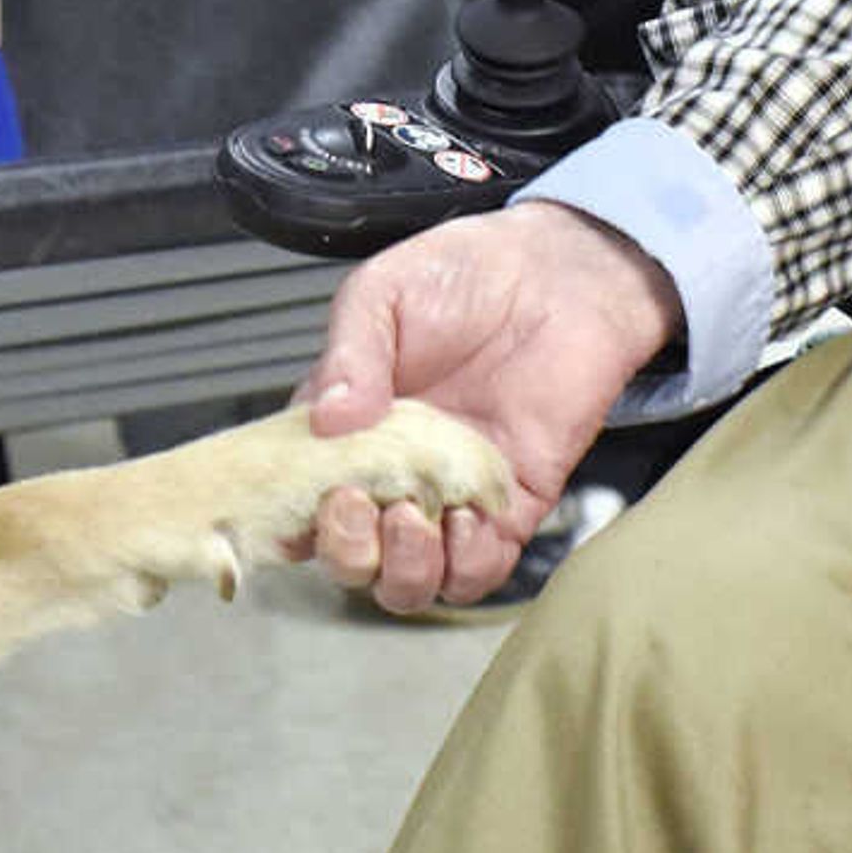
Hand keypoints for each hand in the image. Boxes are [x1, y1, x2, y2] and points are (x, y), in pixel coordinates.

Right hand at [296, 200, 680, 612]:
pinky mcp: (509, 505)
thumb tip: (326, 418)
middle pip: (350, 558)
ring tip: (414, 517)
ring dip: (403, 569)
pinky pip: (481, 569)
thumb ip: (349, 355)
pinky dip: (468, 563)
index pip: (301, 499)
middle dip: (345, 551)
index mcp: (347, 428)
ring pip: (409, 581)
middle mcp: (394, 473)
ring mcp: (450, 495)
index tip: (306, 497)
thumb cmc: (465, 274)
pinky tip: (470, 515)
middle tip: (358, 504)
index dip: (293, 516)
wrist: (558, 271)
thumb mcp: (382, 294)